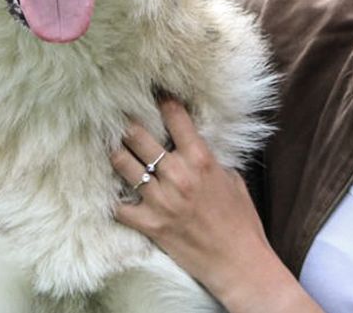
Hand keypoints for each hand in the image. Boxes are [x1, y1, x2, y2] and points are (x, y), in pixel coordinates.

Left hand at [111, 99, 317, 312]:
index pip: (175, 117)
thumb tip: (193, 146)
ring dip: (116, 153)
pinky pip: (120, 207)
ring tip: (111, 146)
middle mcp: (178, 175)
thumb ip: (208, 159)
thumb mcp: (232, 179)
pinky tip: (113, 193)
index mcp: (201, 159)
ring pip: (123, 164)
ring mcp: (161, 200)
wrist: (238, 261)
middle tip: (120, 117)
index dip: (163, 100)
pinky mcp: (151, 224)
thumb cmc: (240, 219)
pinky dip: (115, 199)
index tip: (154, 91)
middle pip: (139, 136)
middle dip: (128, 123)